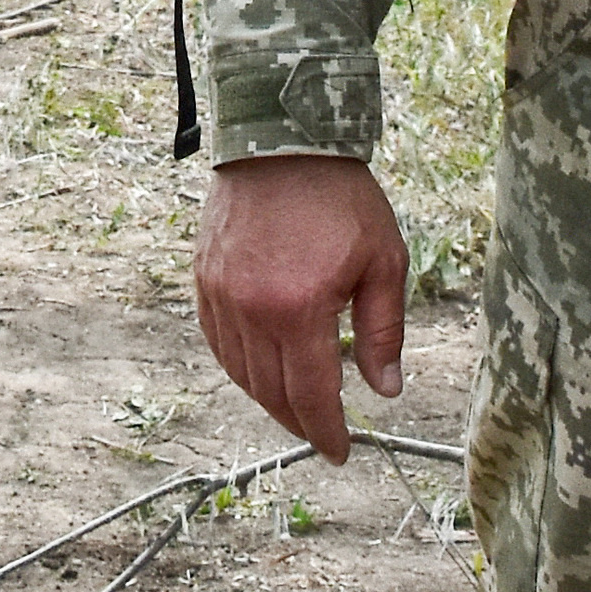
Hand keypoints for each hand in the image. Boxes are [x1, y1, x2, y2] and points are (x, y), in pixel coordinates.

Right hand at [197, 153, 411, 458]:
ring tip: (295, 405)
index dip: (328, 433)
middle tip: (322, 434)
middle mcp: (253, 310)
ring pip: (241, 373)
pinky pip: (217, 341)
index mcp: (301, 310)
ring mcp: (222, 295)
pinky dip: (238, 365)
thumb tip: (386, 391)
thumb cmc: (340, 197)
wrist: (280, 140)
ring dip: (268, 398)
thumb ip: (383, 332)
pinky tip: (259, 369)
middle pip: (273, 393)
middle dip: (300, 423)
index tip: (341, 452)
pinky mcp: (204, 278)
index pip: (312, 397)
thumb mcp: (383, 261)